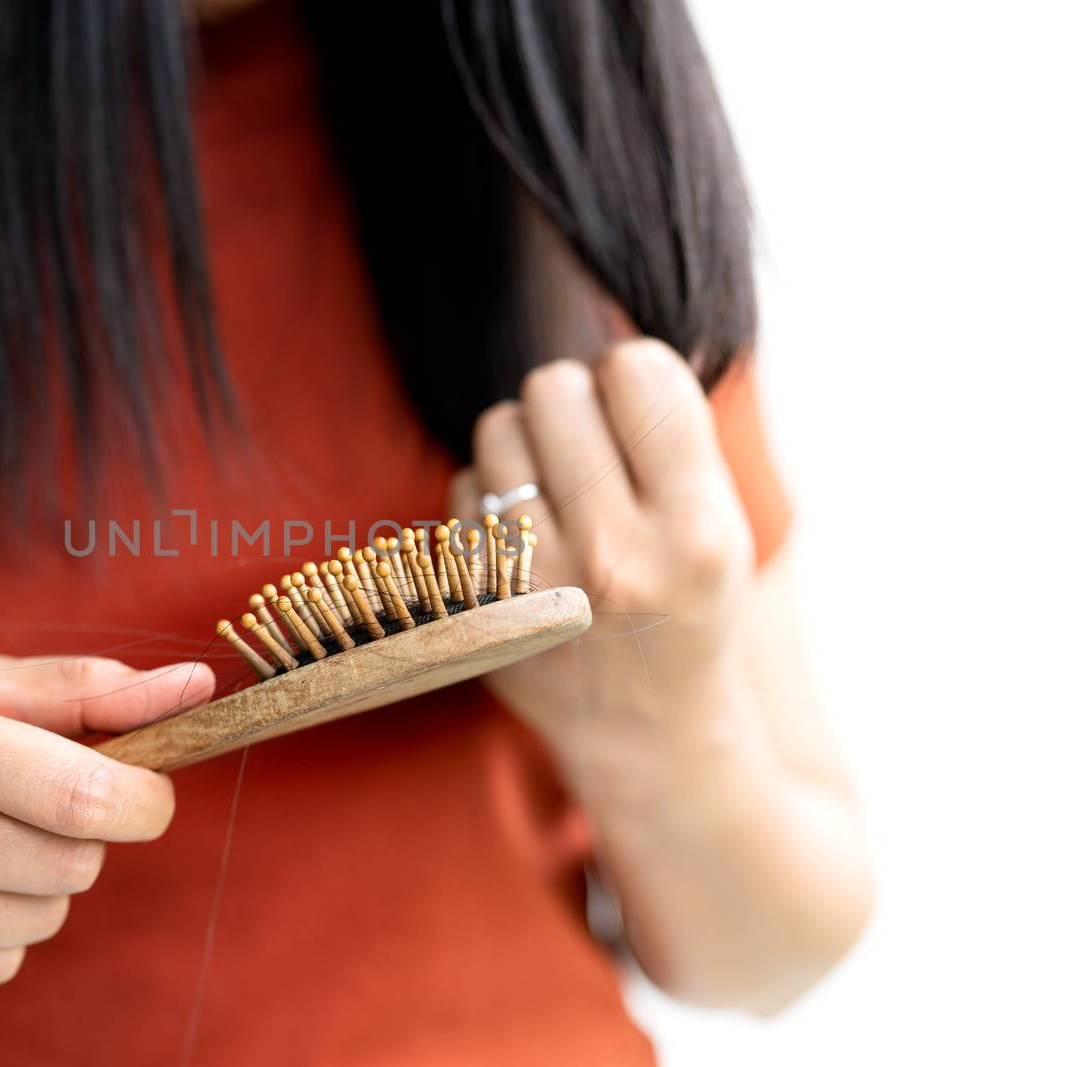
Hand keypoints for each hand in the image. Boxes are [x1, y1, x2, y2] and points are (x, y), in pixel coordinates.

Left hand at [455, 339, 753, 768]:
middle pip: (553, 388)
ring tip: (559, 490)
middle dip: (573, 400)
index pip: (636, 372)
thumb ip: (671, 432)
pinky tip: (525, 536)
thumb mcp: (720, 524)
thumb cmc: (686, 603)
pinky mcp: (476, 608)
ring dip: (526, 442)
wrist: (646, 732)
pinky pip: (462, 489)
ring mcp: (534, 589)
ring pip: (498, 429)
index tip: (635, 406)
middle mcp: (614, 561)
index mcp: (697, 534)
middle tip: (592, 446)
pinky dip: (489, 497)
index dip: (630, 373)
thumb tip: (606, 323)